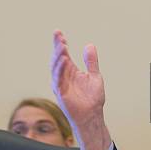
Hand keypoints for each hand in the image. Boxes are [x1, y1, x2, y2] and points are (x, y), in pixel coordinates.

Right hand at [51, 30, 111, 149]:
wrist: (92, 115)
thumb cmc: (92, 99)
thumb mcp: (95, 76)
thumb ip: (91, 62)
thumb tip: (89, 45)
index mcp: (70, 71)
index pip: (63, 54)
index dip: (60, 44)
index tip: (59, 33)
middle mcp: (63, 76)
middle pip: (57, 58)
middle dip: (57, 47)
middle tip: (58, 36)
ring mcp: (61, 84)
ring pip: (55, 67)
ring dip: (58, 56)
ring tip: (62, 45)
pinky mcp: (61, 93)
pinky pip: (58, 79)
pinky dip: (60, 69)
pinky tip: (64, 60)